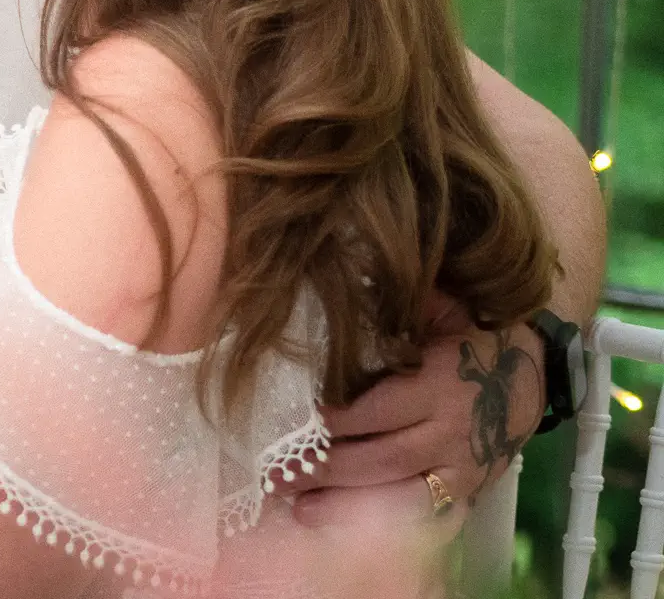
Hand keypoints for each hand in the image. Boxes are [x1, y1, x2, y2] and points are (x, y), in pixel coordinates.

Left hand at [295, 301, 542, 528]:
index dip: (335, 422)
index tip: (294, 426)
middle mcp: (451, 433)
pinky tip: (356, 533)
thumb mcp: (445, 309)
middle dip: (326, 471)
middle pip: (381, 460)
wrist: (538, 369)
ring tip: (301, 513)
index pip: (378, 411)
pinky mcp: (471, 489)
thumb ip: (402, 306)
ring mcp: (463, 468)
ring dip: (350, 507)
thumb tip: (350, 280)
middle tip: (277, 477)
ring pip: (402, 495)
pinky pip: (434, 515)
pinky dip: (395, 526)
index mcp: (439, 387)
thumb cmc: (477, 335)